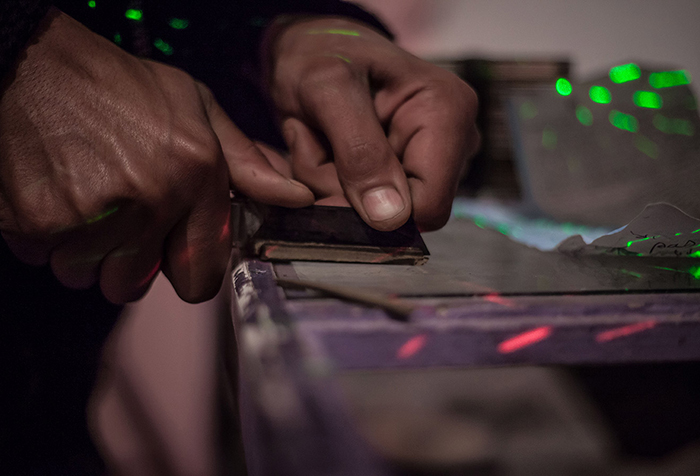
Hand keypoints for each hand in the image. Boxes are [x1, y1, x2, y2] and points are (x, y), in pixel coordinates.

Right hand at [0, 9, 313, 302]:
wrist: (35, 62)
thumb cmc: (120, 85)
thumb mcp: (197, 108)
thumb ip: (247, 162)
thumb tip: (295, 197)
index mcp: (195, 176)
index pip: (200, 280)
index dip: (185, 273)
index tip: (173, 257)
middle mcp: (149, 201)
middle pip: (132, 286)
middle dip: (125, 261)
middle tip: (119, 215)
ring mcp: (91, 215)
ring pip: (85, 276)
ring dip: (83, 251)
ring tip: (87, 198)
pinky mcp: (38, 220)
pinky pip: (42, 258)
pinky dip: (45, 236)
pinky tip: (57, 193)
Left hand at [267, 17, 478, 230]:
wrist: (314, 47)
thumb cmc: (322, 53)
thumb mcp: (328, 90)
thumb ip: (359, 151)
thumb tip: (391, 217)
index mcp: (448, 113)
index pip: (428, 205)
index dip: (377, 212)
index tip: (328, 187)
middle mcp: (452, 141)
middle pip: (402, 214)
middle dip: (347, 193)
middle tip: (313, 149)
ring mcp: (432, 159)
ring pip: (380, 214)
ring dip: (334, 186)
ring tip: (319, 140)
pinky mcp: (408, 170)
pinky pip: (370, 206)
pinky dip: (336, 185)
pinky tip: (327, 149)